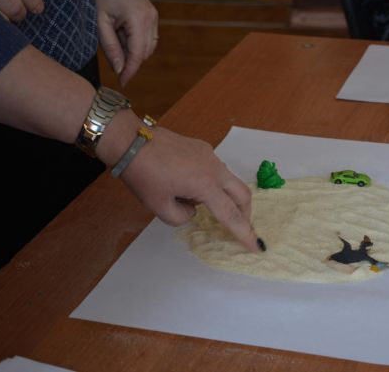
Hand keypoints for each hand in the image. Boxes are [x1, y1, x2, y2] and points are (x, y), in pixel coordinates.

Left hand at [94, 0, 157, 86]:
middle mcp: (151, 19)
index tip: (122, 83)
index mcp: (137, 19)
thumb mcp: (99, 22)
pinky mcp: (152, 15)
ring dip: (133, 52)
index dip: (130, 71)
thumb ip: (110, 47)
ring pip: (148, 48)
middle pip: (144, 53)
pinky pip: (148, 38)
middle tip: (112, 58)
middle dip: (129, 61)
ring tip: (115, 40)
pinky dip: (137, 44)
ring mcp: (154, 17)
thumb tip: (120, 70)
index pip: (137, 54)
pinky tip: (122, 35)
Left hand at [95, 112, 258, 252]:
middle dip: (244, 213)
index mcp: (206, 186)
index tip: (257, 247)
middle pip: (242, 195)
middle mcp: (215, 169)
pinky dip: (212, 182)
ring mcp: (211, 155)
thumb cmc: (144, 176)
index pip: (231, 215)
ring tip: (197, 201)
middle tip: (238, 226)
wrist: (132, 141)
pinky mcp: (203, 147)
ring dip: (224, 196)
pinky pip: (216, 169)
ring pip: (229, 180)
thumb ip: (182, 217)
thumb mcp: (159, 207)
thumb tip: (192, 209)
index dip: (245, 234)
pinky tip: (189, 183)